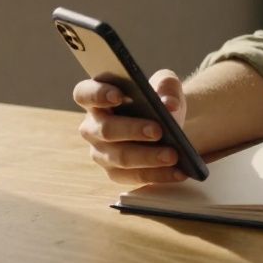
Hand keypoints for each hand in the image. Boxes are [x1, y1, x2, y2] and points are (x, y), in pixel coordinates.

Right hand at [73, 69, 188, 185]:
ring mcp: (101, 152)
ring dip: (148, 157)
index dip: (98, 94)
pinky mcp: (115, 173)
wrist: (166, 125)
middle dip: (132, 130)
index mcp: (97, 98)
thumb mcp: (164, 85)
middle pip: (105, 129)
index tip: (118, 96)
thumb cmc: (157, 100)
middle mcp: (92, 126)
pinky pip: (135, 176)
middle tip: (157, 130)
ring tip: (172, 155)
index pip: (85, 93)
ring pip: (120, 157)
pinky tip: (177, 171)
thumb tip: (169, 104)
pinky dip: (159, 175)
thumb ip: (167, 86)